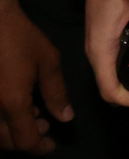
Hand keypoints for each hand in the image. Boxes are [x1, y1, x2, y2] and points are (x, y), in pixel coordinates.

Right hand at [0, 0, 71, 152]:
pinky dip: (2, 121)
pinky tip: (15, 107)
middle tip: (46, 125)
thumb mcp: (47, 62)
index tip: (51, 144)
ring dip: (13, 132)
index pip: (25, 140)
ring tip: (33, 114)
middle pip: (7, 142)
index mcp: (12, 103)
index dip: (40, 147)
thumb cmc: (20, 39)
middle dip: (27, 139)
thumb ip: (56, 92)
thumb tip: (65, 117)